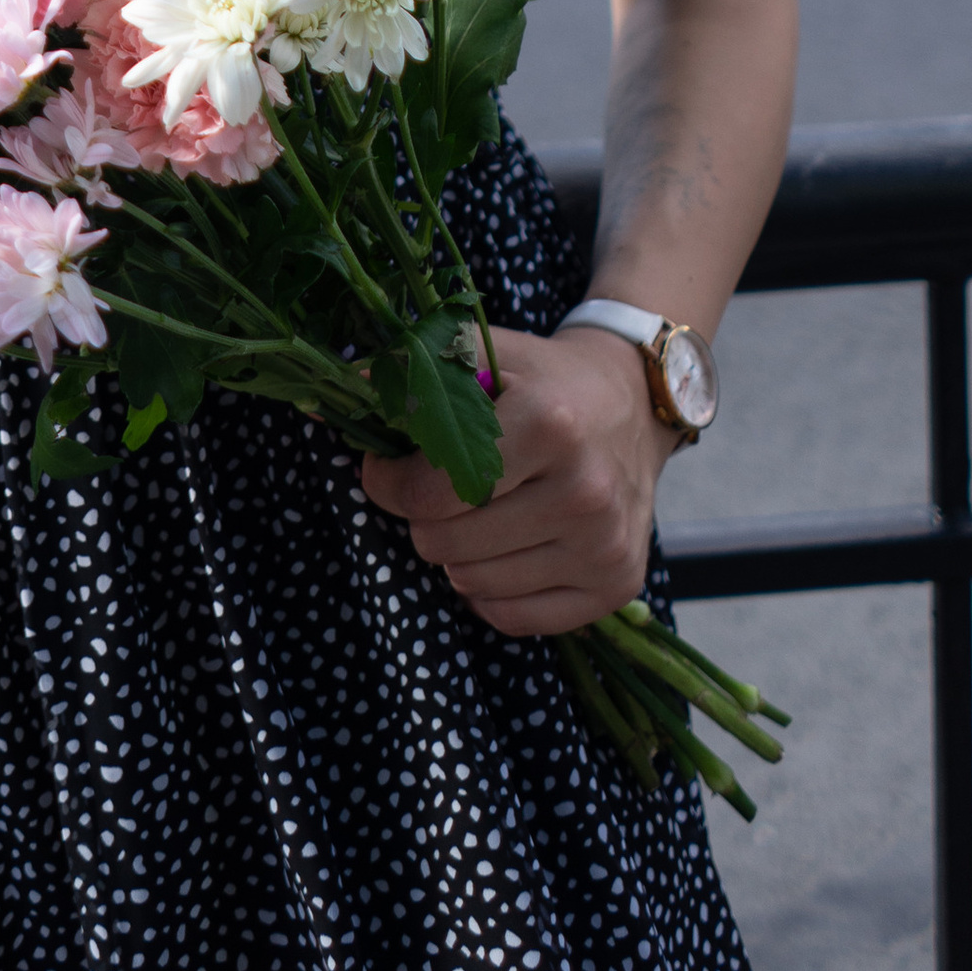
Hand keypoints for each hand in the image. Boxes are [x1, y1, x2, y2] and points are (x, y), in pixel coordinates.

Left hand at [360, 325, 679, 636]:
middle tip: (434, 493)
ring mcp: (604, 545)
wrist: (632, 404)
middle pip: (447, 545)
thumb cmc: (545, 381)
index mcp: (548, 425)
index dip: (389, 484)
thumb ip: (414, 366)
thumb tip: (340, 387)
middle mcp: (584, 491)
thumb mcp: (486, 351)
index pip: (431, 493)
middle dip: (422, 520)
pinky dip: (491, 593)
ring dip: (457, 555)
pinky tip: (501, 549)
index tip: (386, 468)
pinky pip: (516, 619)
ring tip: (475, 515)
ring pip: (475, 586)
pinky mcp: (616, 585)